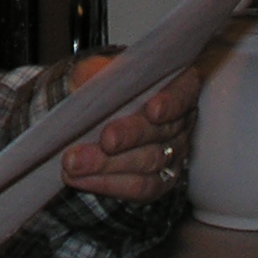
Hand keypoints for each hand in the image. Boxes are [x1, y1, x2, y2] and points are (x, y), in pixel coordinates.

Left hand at [58, 53, 201, 198]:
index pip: (183, 92)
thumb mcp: (100, 69)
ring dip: (108, 165)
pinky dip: (106, 183)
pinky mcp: (159, 180)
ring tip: (74, 163)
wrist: (93, 116)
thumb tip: (91, 77)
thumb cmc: (104, 87)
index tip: (153, 110)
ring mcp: (173, 153)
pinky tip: (80, 179)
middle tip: (104, 140)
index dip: (171, 102)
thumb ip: (98, 69)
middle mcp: (181, 121)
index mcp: (177, 86)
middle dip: (130, 136)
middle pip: (162, 131)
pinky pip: (138, 187)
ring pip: (148, 163)